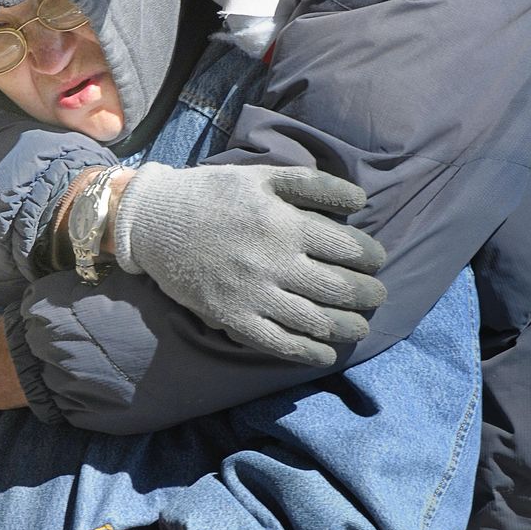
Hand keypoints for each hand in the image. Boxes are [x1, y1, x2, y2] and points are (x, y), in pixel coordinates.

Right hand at [112, 163, 386, 362]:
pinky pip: (280, 343)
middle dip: (369, 294)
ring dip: (348, 327)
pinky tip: (326, 354)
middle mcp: (274, 262)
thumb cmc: (212, 194)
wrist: (153, 221)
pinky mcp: (233, 318)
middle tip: (377, 295)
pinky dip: (310, 352)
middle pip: (339, 287)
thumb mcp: (262, 176)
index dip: (372, 257)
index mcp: (285, 223)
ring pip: (317, 320)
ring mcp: (254, 294)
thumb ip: (313, 185)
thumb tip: (360, 199)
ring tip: (361, 326)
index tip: (377, 260)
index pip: (348, 247)